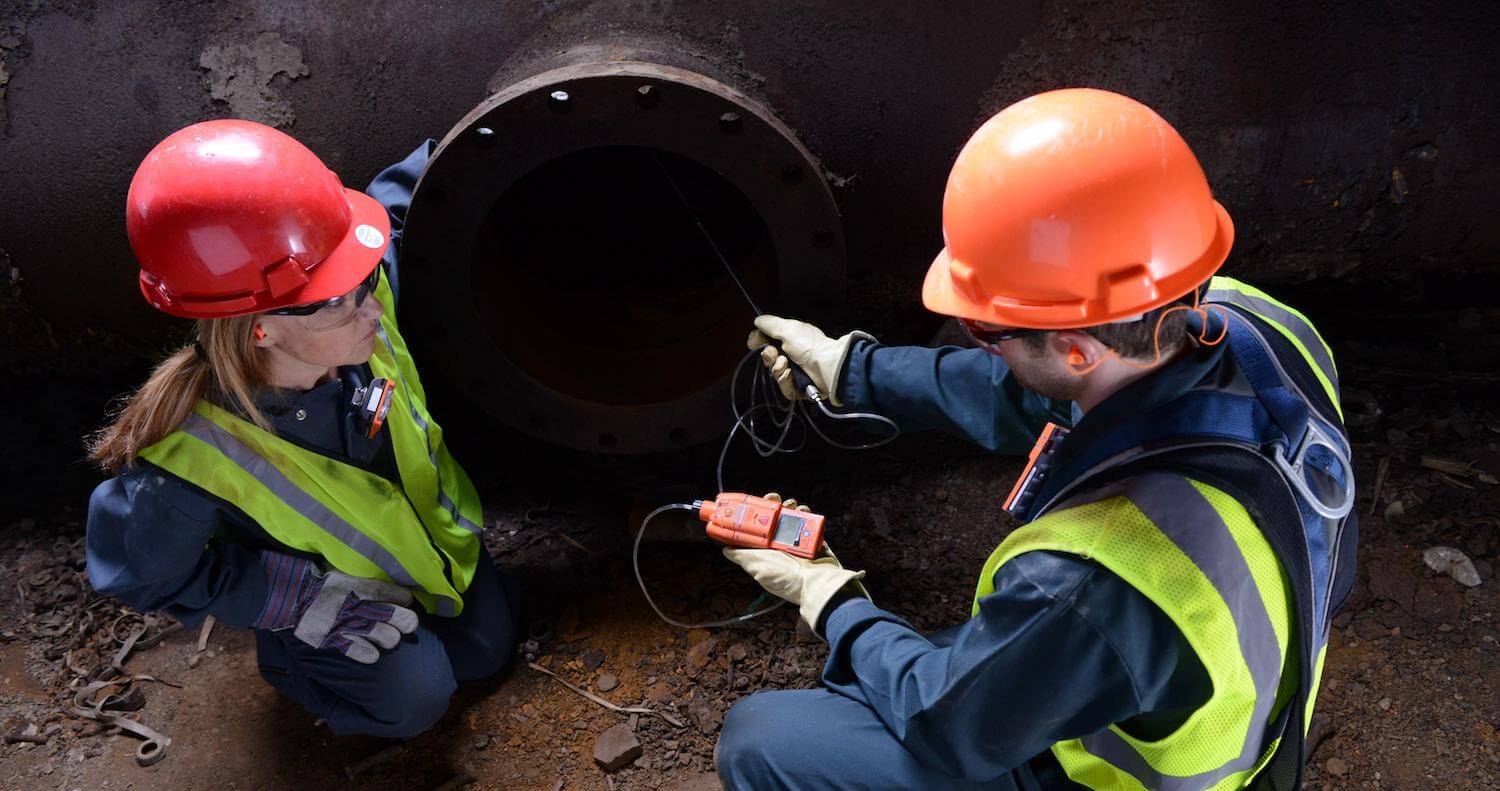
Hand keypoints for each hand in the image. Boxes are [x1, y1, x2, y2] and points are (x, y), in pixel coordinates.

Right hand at [253, 551, 418, 663]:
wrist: (290, 596)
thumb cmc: (320, 580)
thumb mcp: (343, 570)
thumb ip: (363, 576)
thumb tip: (387, 576)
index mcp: (356, 584)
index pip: (386, 591)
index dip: (401, 597)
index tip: (409, 599)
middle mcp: (354, 604)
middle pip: (391, 615)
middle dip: (406, 620)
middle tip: (409, 623)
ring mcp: (344, 623)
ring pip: (380, 634)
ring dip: (390, 638)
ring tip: (391, 639)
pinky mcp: (332, 638)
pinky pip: (356, 651)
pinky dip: (368, 654)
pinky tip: (374, 655)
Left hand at [722, 494, 867, 630]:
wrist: (816, 583)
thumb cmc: (786, 578)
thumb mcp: (757, 566)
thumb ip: (740, 556)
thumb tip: (725, 549)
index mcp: (767, 551)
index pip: (757, 528)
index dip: (755, 514)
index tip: (754, 503)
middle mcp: (782, 546)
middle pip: (775, 519)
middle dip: (774, 505)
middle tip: (774, 499)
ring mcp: (799, 542)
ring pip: (792, 517)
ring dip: (790, 507)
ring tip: (790, 505)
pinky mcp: (815, 540)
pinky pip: (810, 521)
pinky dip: (806, 513)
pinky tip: (802, 511)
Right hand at [746, 315, 872, 405]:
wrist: (826, 366)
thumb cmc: (810, 345)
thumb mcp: (788, 328)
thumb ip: (770, 324)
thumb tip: (757, 321)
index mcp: (791, 339)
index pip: (768, 341)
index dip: (759, 342)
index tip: (754, 342)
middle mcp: (793, 355)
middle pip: (769, 358)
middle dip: (768, 356)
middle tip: (775, 353)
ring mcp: (796, 372)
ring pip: (774, 373)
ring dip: (777, 368)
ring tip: (787, 364)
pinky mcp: (798, 388)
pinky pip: (783, 387)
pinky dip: (785, 381)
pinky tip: (791, 375)